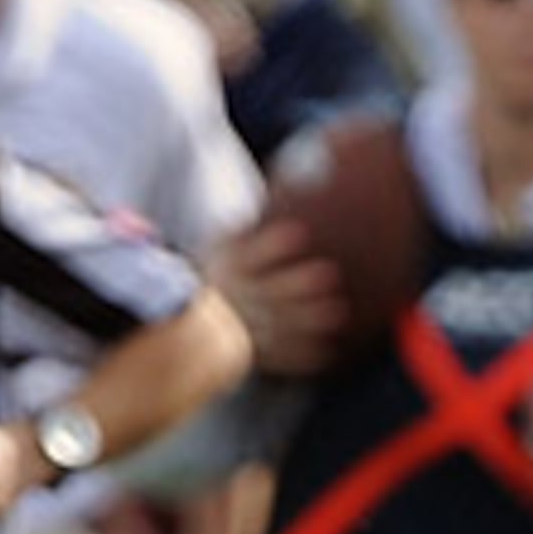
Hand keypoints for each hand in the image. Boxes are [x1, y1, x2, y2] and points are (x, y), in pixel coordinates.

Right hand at [204, 217, 352, 376]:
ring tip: (337, 311)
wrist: (195, 318)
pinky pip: (278, 357)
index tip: (298, 232)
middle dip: (296, 283)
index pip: (248, 253)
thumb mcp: (228, 245)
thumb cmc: (230, 270)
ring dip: (306, 319)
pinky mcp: (255, 352)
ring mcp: (243, 325)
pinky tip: (329, 351)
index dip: (272, 244)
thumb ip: (258, 223)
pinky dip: (301, 356)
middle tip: (329, 273)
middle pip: (266, 290)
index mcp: (226, 265)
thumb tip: (307, 175)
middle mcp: (232, 295)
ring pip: (275, 324)